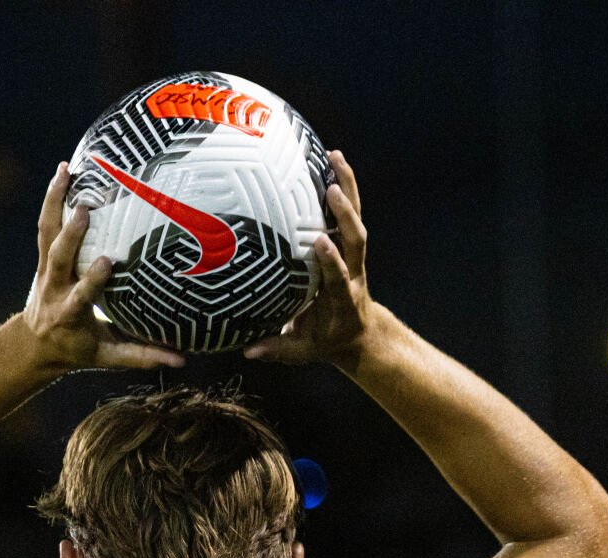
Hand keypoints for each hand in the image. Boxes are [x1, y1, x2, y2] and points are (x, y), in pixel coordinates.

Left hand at [21, 162, 184, 373]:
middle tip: (85, 208)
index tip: (107, 261)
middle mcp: (54, 288)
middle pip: (58, 259)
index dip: (91, 279)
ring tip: (65, 170)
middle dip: (70, 235)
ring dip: (54, 202)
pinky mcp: (43, 256)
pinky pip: (45, 224)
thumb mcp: (107, 356)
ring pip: (46, 233)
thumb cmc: (77, 349)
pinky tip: (63, 171)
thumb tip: (181, 362)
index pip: (81, 295)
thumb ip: (141, 355)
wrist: (36, 344)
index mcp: (70, 313)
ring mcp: (45, 270)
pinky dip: (53, 198)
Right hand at [243, 150, 375, 368]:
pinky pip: (348, 212)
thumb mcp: (303, 351)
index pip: (339, 277)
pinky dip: (343, 185)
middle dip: (346, 215)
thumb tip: (247, 351)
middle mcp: (353, 273)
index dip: (332, 261)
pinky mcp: (349, 246)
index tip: (321, 242)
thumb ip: (277, 349)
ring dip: (349, 188)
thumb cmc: (326, 342)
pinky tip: (330, 159)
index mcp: (342, 299)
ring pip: (355, 219)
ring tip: (335, 156)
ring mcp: (353, 257)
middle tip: (333, 187)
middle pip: (355, 240)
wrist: (359, 334)